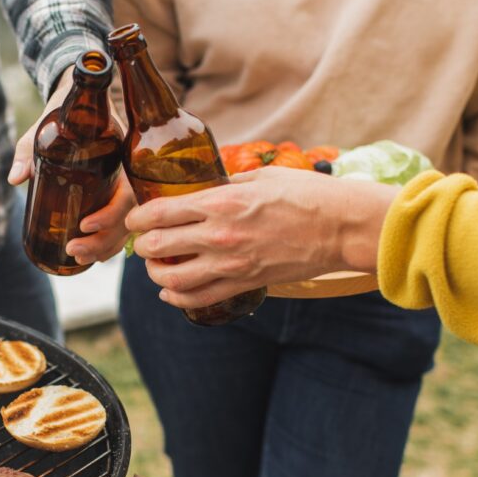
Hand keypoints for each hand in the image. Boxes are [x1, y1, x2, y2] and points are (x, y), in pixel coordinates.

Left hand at [9, 66, 130, 263]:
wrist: (77, 102)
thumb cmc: (63, 114)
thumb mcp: (43, 129)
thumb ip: (28, 151)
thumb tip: (14, 179)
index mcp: (119, 157)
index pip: (127, 194)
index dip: (109, 215)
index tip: (84, 224)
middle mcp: (127, 175)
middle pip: (127, 219)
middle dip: (102, 241)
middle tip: (74, 251)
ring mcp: (124, 188)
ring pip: (126, 228)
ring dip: (104, 248)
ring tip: (77, 259)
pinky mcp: (114, 197)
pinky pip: (121, 226)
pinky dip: (109, 244)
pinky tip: (93, 258)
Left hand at [125, 166, 397, 308]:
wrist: (342, 227)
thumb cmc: (307, 195)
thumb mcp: (262, 177)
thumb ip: (228, 184)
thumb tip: (206, 186)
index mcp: (221, 203)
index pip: (160, 213)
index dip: (138, 218)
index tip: (135, 219)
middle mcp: (219, 235)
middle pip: (157, 246)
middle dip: (143, 245)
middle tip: (144, 242)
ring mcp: (231, 264)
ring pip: (172, 279)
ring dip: (156, 274)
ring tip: (156, 267)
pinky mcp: (244, 283)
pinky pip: (198, 299)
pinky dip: (176, 298)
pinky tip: (170, 291)